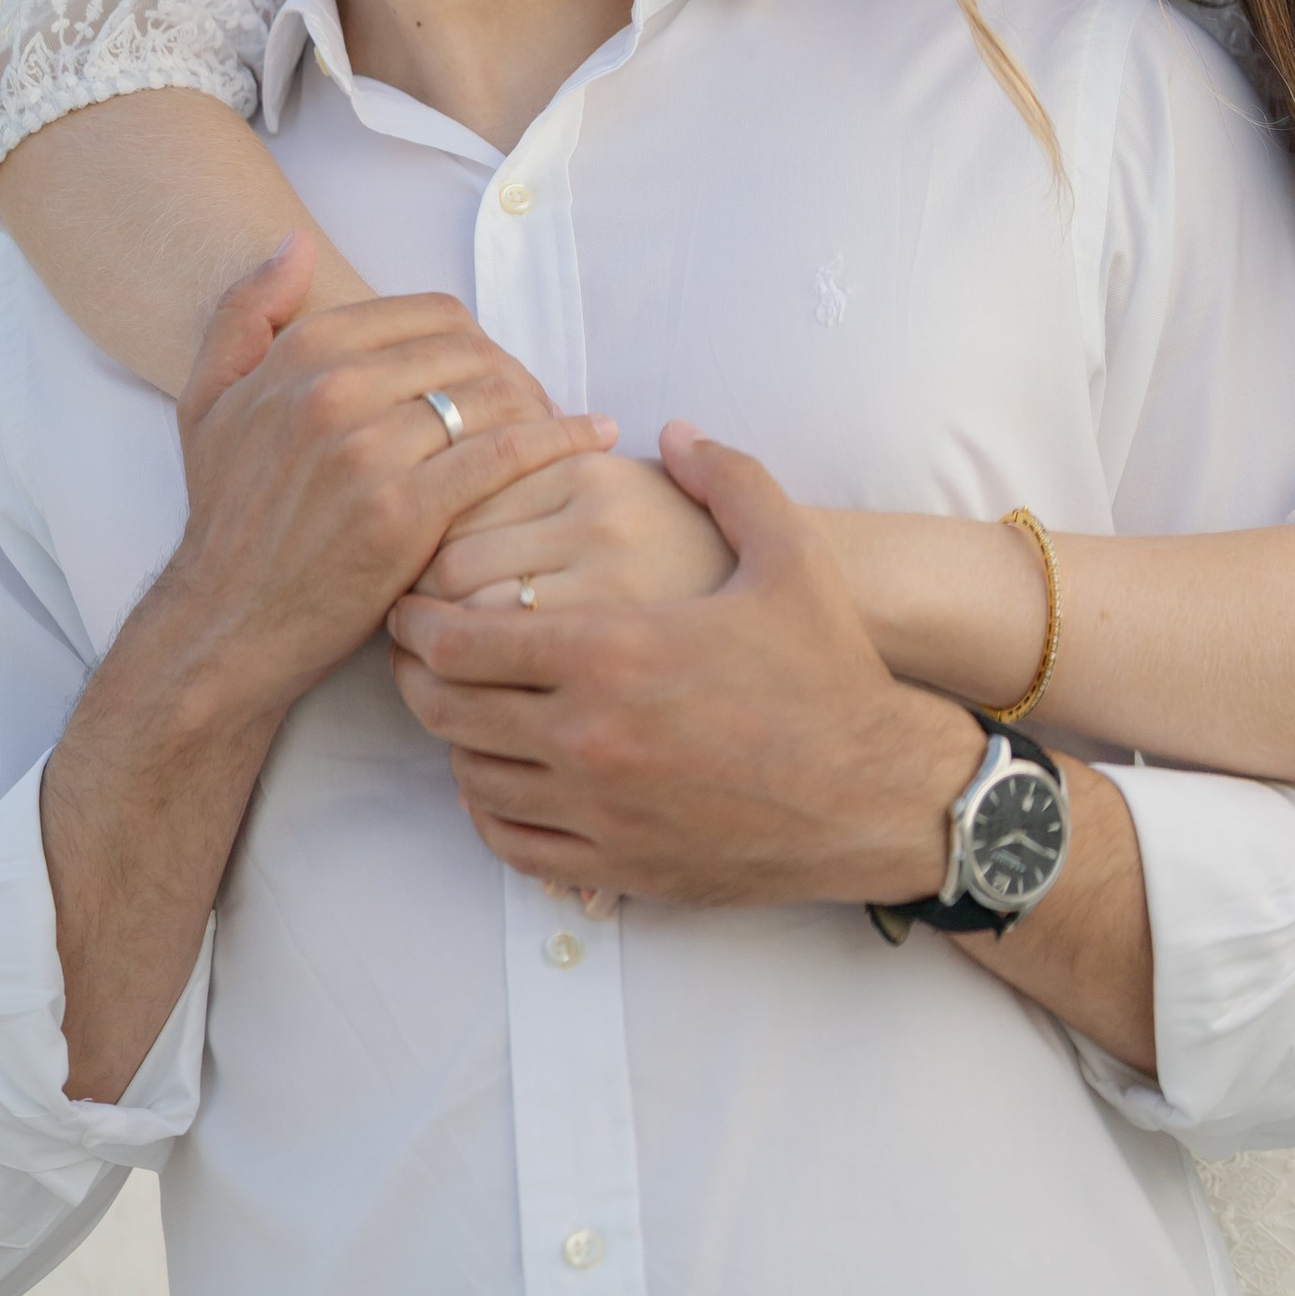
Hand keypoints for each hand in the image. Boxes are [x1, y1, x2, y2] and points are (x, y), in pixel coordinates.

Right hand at [158, 235, 614, 730]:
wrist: (226, 623)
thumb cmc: (225, 515)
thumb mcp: (209, 401)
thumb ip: (246, 313)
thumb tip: (297, 244)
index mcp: (301, 353)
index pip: (431, 313)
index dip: (477, 339)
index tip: (493, 373)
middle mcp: (333, 391)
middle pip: (471, 351)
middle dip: (514, 373)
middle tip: (537, 406)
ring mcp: (369, 452)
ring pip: (492, 396)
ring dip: (540, 406)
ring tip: (562, 427)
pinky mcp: (404, 513)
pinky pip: (503, 455)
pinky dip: (557, 440)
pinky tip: (591, 440)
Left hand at [386, 422, 984, 905]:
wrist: (879, 793)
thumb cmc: (831, 671)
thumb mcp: (789, 556)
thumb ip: (728, 479)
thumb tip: (678, 431)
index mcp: (614, 649)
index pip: (459, 638)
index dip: (419, 619)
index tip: (414, 602)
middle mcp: (590, 735)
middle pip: (445, 708)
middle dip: (418, 675)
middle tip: (421, 652)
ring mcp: (600, 808)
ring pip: (470, 776)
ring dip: (454, 739)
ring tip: (465, 707)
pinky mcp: (617, 864)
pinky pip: (511, 842)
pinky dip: (489, 808)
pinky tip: (504, 777)